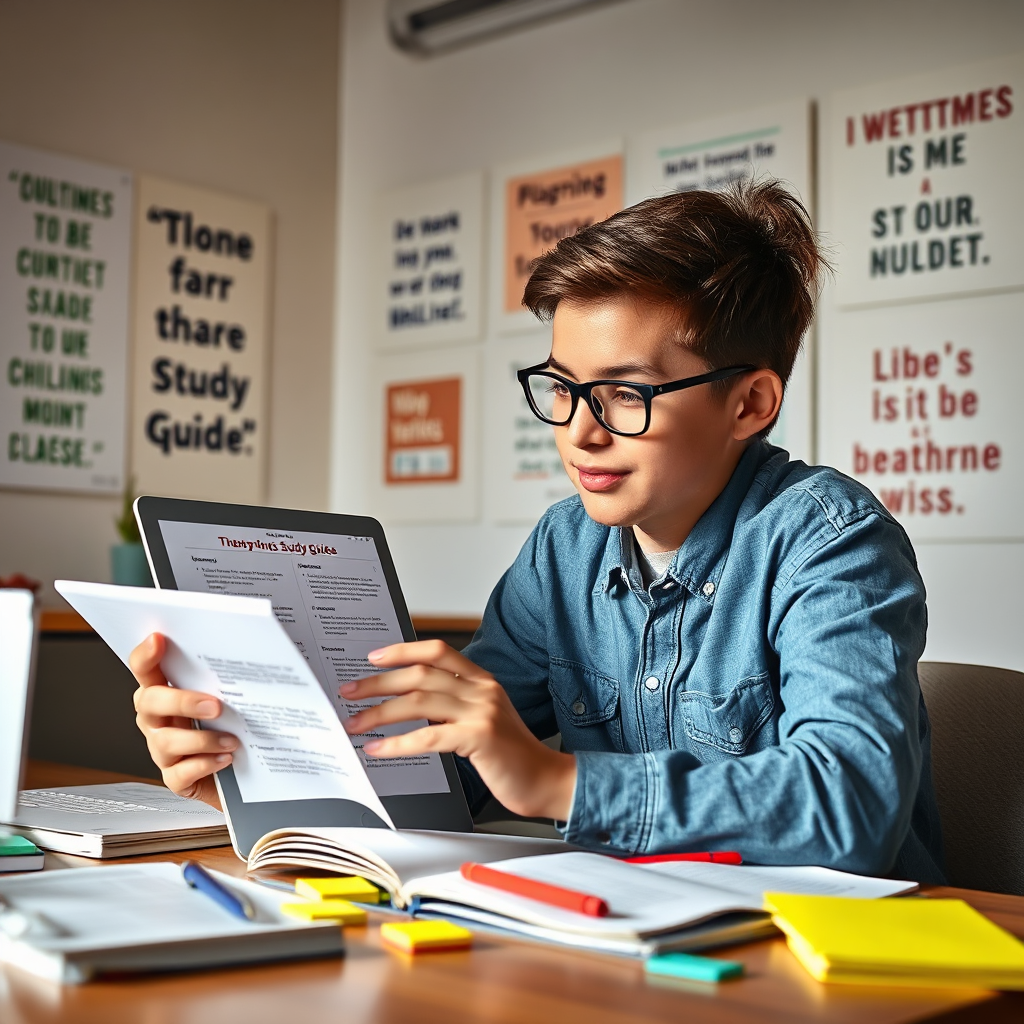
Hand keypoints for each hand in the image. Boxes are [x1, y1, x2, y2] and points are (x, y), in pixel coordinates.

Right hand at [130, 633, 237, 807]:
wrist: (243, 775)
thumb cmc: (234, 727)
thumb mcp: (229, 697)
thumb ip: (226, 677)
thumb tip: (255, 650)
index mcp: (166, 693)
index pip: (145, 670)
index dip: (145, 655)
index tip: (158, 639)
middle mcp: (158, 720)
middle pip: (150, 703)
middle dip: (181, 701)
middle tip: (214, 705)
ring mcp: (163, 751)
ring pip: (165, 741)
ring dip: (202, 739)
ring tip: (231, 740)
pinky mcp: (176, 779)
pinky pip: (180, 774)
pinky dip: (204, 765)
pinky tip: (225, 760)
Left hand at [341, 640, 575, 819]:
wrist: (545, 780)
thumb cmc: (510, 756)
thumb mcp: (482, 720)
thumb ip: (454, 707)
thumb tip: (410, 704)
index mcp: (482, 680)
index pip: (439, 651)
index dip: (404, 650)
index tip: (374, 657)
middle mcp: (482, 690)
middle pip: (421, 674)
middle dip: (378, 683)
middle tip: (350, 692)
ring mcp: (482, 712)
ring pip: (419, 701)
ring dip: (380, 712)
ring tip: (355, 724)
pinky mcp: (480, 737)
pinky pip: (428, 736)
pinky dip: (398, 743)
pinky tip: (379, 749)